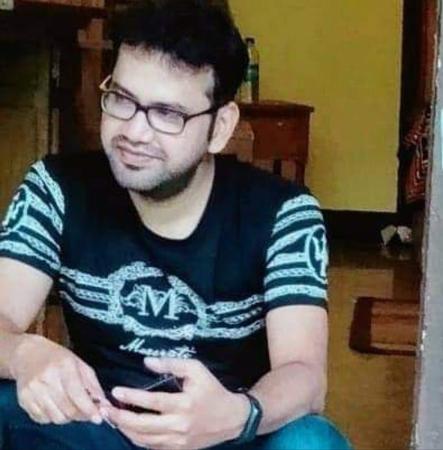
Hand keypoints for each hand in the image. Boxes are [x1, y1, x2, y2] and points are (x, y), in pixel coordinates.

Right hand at [11, 334, 108, 424]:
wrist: (28, 354)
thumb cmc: (58, 358)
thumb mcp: (80, 364)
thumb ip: (93, 384)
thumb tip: (103, 403)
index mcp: (63, 366)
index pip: (77, 394)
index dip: (89, 409)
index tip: (98, 418)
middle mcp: (46, 379)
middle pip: (67, 409)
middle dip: (81, 415)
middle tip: (87, 413)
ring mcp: (32, 391)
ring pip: (56, 417)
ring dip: (68, 417)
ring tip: (71, 407)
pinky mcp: (23, 400)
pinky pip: (43, 419)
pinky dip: (53, 417)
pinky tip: (57, 406)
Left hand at [105, 358, 248, 449]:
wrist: (231, 418)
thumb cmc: (212, 390)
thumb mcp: (196, 370)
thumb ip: (172, 364)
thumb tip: (146, 362)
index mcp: (184, 404)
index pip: (152, 402)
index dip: (132, 397)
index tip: (115, 391)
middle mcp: (179, 426)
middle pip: (143, 426)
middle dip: (120, 418)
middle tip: (105, 409)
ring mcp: (178, 442)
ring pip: (144, 441)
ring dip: (125, 430)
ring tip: (112, 418)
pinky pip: (152, 448)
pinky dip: (137, 440)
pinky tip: (128, 430)